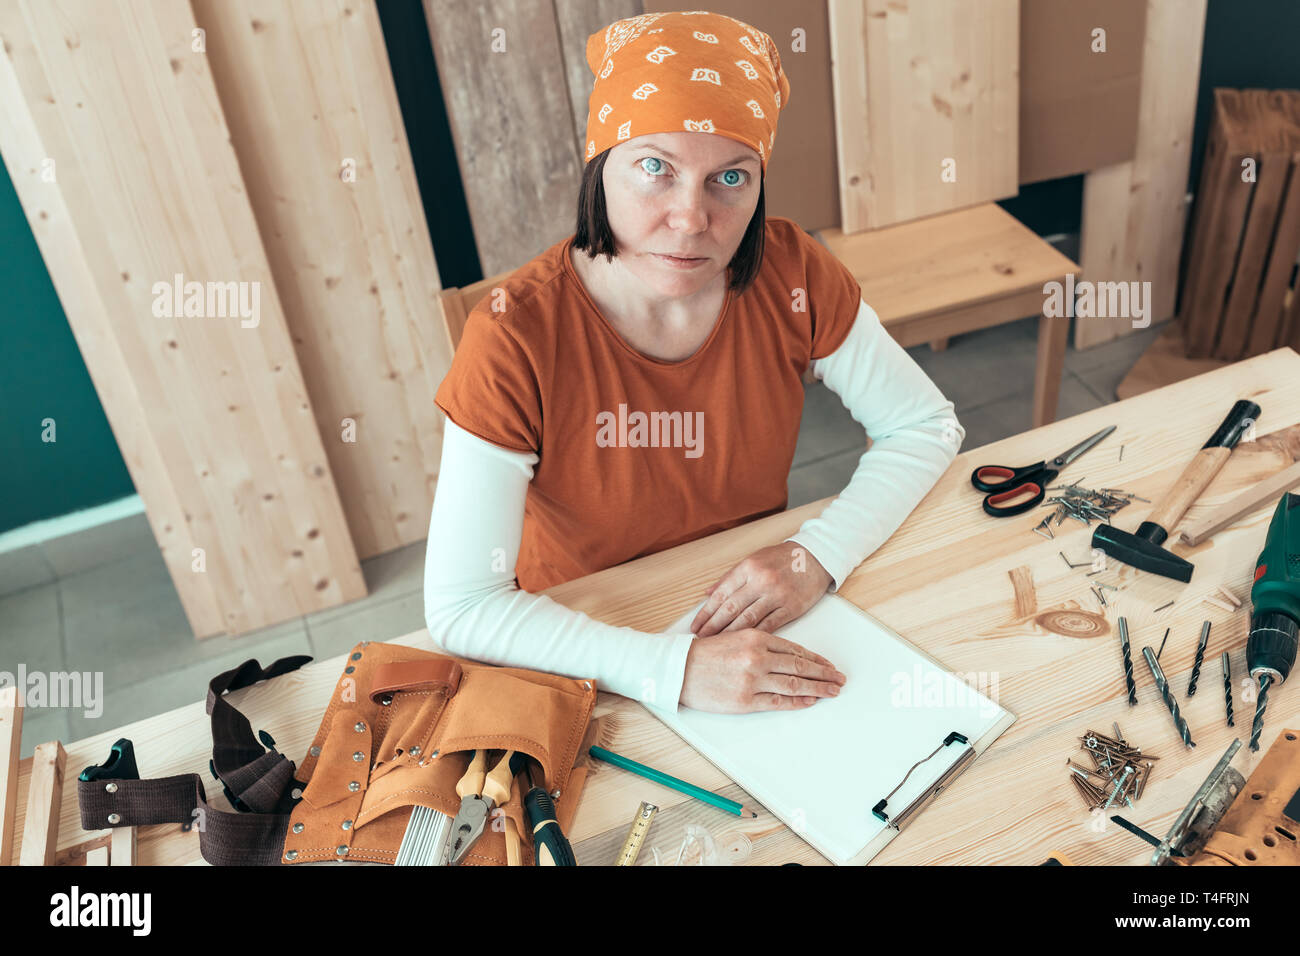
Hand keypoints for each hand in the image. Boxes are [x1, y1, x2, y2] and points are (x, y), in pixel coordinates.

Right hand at [678, 628, 846, 713]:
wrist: (678, 668)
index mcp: (755, 637)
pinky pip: (778, 701)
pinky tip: (809, 701)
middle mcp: (757, 656)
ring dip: (817, 688)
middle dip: (823, 673)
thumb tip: (785, 654)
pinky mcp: (746, 700)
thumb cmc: (703, 653)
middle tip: (839, 678)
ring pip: (794, 683)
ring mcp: (753, 679)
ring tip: (832, 691)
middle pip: (800, 665)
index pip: (794, 648)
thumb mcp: (733, 637)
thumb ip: (758, 643)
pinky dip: (797, 702)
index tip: (828, 664)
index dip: (815, 658)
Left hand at [691, 542, 832, 637]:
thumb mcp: (754, 560)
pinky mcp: (791, 607)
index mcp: (748, 567)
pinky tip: (743, 645)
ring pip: (747, 619)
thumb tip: (708, 593)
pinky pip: (769, 625)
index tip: (695, 626)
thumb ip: (730, 577)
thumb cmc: (783, 559)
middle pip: (730, 608)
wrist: (816, 557)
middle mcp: (761, 580)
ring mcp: (777, 594)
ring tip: (716, 644)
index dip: (705, 613)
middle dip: (712, 626)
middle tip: (700, 639)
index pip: (721, 594)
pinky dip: (754, 636)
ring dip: (729, 634)